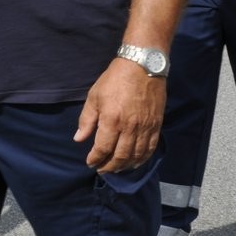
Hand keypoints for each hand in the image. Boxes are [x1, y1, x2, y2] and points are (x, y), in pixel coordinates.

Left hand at [74, 58, 164, 172]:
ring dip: (126, 166)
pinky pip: (150, 148)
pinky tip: (136, 162)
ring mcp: (145, 127)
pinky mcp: (156, 125)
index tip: (90, 163)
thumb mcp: (94, 97)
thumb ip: (87, 120)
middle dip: (110, 166)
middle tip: (102, 169)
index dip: (95, 159)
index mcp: (112, 120)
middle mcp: (130, 127)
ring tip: (117, 169)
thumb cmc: (114, 80)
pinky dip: (143, 158)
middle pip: (120, 156)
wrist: (142, 66)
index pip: (103, 148)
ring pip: (136, 155)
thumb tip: (79, 139)